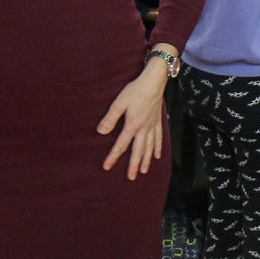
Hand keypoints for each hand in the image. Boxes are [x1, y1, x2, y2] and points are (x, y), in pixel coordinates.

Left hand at [98, 61, 167, 179]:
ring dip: (146, 160)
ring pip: (149, 147)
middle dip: (134, 165)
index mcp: (132, 125)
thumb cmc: (135, 90)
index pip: (121, 145)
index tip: (107, 167)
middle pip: (138, 150)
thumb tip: (101, 132)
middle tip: (132, 177)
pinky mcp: (157, 121)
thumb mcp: (119, 102)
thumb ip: (110, 118)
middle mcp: (144, 128)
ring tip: (144, 171)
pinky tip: (157, 155)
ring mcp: (152, 126)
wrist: (154, 81)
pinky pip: (159, 138)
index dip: (113, 157)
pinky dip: (157, 148)